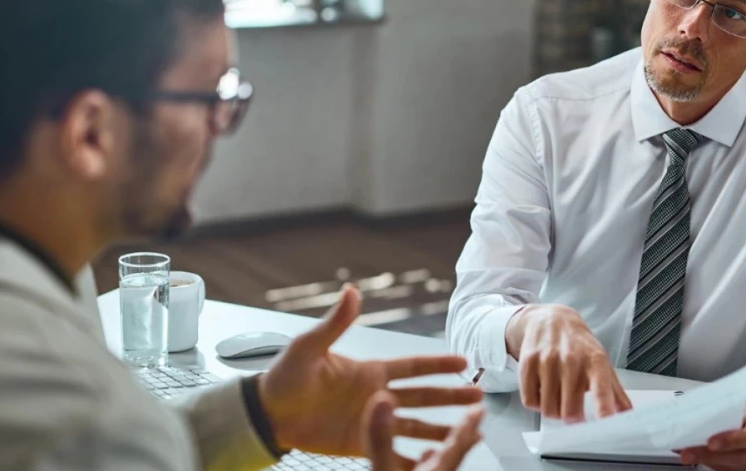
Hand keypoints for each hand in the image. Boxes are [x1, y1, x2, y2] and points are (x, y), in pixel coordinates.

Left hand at [257, 285, 483, 455]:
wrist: (267, 414)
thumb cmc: (284, 377)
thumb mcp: (310, 347)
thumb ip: (335, 323)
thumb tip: (350, 291)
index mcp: (370, 371)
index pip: (412, 367)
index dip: (438, 365)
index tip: (464, 363)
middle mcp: (376, 396)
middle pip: (423, 396)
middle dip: (451, 397)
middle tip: (478, 398)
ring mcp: (371, 421)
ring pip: (415, 426)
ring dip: (441, 428)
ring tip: (468, 432)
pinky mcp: (361, 444)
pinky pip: (393, 453)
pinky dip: (414, 459)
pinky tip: (432, 464)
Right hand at [505, 304, 630, 422]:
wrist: (552, 319)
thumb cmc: (579, 345)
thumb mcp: (601, 363)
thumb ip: (615, 393)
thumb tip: (628, 417)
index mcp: (595, 361)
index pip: (601, 389)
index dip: (604, 410)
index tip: (606, 426)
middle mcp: (571, 359)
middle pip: (569, 410)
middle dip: (572, 419)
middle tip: (574, 413)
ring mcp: (547, 360)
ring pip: (548, 409)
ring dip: (553, 411)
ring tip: (557, 398)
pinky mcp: (528, 362)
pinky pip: (529, 400)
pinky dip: (536, 403)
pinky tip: (542, 392)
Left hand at [677, 397, 745, 470]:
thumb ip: (727, 411)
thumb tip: (700, 415)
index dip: (730, 441)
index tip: (711, 442)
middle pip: (736, 457)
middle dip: (708, 456)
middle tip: (687, 453)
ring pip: (730, 467)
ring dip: (706, 460)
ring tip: (687, 453)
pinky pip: (729, 469)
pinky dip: (712, 463)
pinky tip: (697, 456)